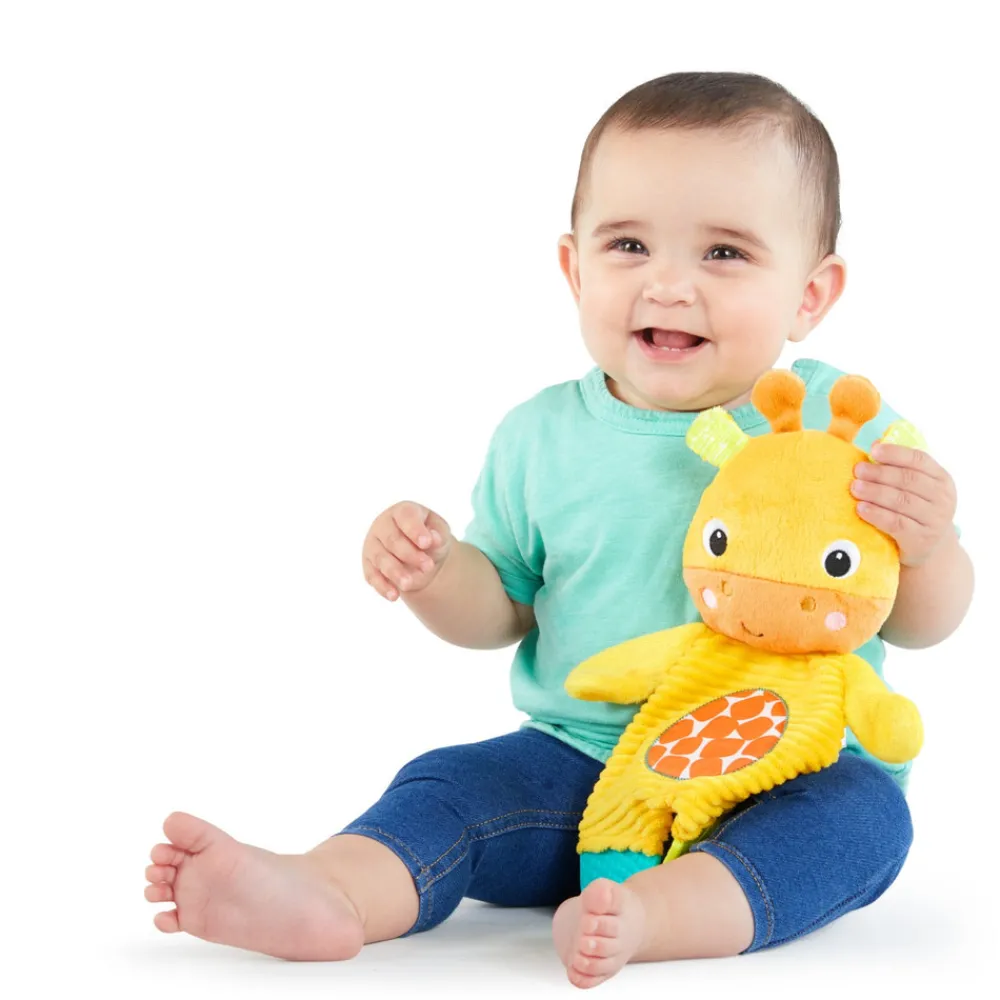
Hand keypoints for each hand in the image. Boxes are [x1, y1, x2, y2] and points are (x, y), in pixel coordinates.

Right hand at [362, 501, 452, 600]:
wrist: (421, 556)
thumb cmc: (430, 539)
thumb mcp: (440, 534)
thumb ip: (438, 534)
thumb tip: (433, 539)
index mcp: (402, 512)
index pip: (406, 516)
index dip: (415, 529)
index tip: (427, 543)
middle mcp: (383, 525)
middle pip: (392, 539)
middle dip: (410, 554)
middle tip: (428, 566)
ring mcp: (373, 544)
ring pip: (381, 558)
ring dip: (395, 572)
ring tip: (409, 584)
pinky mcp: (368, 564)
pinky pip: (372, 576)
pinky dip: (382, 586)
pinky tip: (394, 596)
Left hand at [851, 443, 957, 567]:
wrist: (931, 548)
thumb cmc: (916, 511)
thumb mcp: (916, 489)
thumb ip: (900, 468)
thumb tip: (876, 444)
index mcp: (942, 479)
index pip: (920, 460)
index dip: (896, 453)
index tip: (874, 450)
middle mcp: (942, 498)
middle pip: (908, 480)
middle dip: (880, 473)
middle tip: (858, 470)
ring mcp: (934, 520)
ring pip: (902, 501)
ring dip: (875, 492)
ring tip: (855, 487)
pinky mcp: (921, 538)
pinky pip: (896, 523)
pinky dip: (877, 514)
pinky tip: (861, 508)